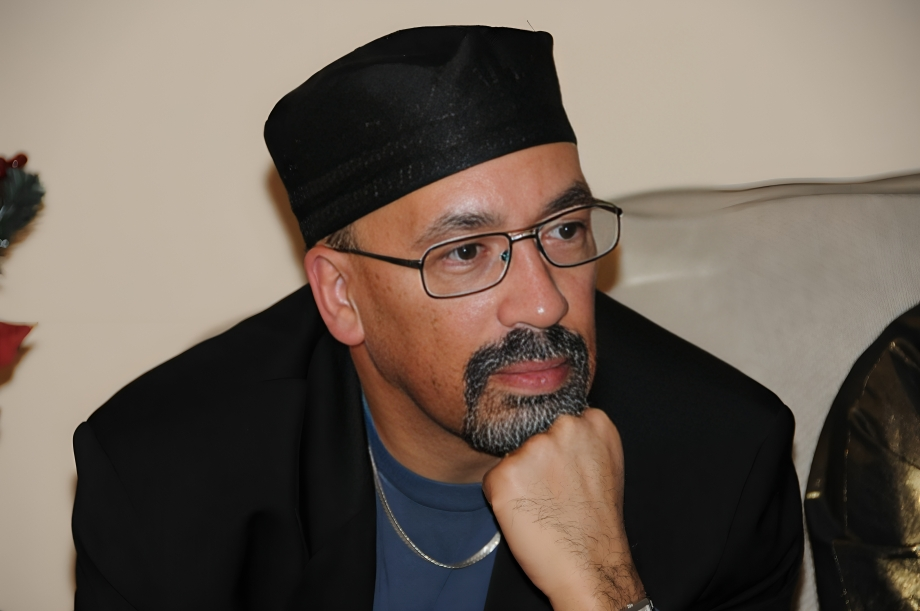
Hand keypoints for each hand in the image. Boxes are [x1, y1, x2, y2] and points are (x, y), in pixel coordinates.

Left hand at [482, 408, 644, 610]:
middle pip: (534, 435)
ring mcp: (534, 448)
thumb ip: (583, 441)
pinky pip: (493, 479)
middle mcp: (564, 427)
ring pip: (513, 456)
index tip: (569, 475)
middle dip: (538, 461)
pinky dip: (502, 497)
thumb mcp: (605, 466)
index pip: (557, 422)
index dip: (559, 452)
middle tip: (556, 494)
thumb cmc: (597, 524)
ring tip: (544, 505)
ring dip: (520, 478)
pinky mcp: (506, 473)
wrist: (591, 568)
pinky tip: (527, 514)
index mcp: (593, 422)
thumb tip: (553, 429)